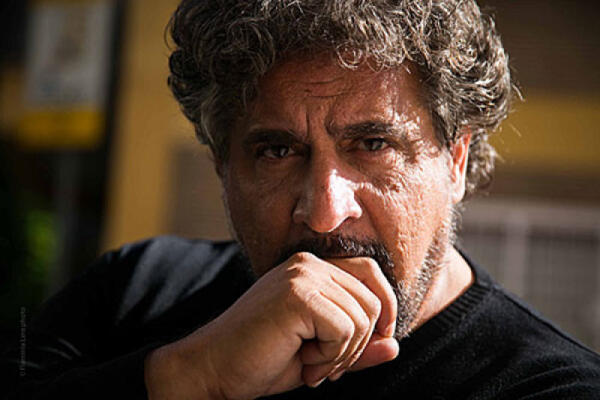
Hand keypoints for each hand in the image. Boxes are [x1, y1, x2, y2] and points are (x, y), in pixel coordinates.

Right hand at [145, 252, 397, 398]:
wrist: (213, 369)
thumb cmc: (262, 359)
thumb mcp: (320, 353)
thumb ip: (356, 346)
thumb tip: (395, 346)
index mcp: (312, 268)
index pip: (371, 274)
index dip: (384, 309)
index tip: (373, 342)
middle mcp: (308, 263)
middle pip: (372, 300)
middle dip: (358, 344)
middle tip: (325, 366)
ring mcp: (301, 275)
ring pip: (362, 318)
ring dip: (342, 355)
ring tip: (309, 364)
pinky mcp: (296, 294)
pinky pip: (345, 329)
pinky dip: (330, 357)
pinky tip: (302, 362)